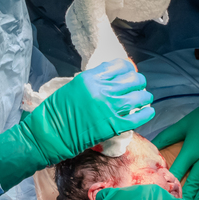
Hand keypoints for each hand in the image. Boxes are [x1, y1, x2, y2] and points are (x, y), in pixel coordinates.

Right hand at [0, 59, 153, 189]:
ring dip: (144, 96)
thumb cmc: (56, 111)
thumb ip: (92, 81)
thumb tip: (108, 79)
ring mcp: (110, 108)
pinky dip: (146, 113)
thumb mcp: (73, 87)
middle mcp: (103, 90)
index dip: (128, 69)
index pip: (119, 66)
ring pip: (139, 97)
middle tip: (138, 86)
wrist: (50, 133)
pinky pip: (138, 117)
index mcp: (91, 78)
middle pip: (133, 80)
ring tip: (144, 99)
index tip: (129, 72)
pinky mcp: (114, 126)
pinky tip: (148, 112)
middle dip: (138, 82)